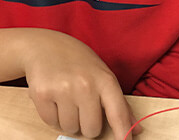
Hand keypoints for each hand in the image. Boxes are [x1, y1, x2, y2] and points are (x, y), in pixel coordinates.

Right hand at [19, 29, 140, 138]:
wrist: (45, 46)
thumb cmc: (78, 62)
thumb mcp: (102, 74)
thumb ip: (119, 102)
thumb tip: (136, 128)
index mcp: (105, 80)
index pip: (118, 113)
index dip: (123, 133)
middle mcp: (85, 85)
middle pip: (91, 130)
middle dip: (86, 124)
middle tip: (82, 106)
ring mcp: (63, 90)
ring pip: (70, 129)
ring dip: (68, 120)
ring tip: (66, 98)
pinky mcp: (42, 94)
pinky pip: (51, 122)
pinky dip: (53, 116)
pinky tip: (54, 97)